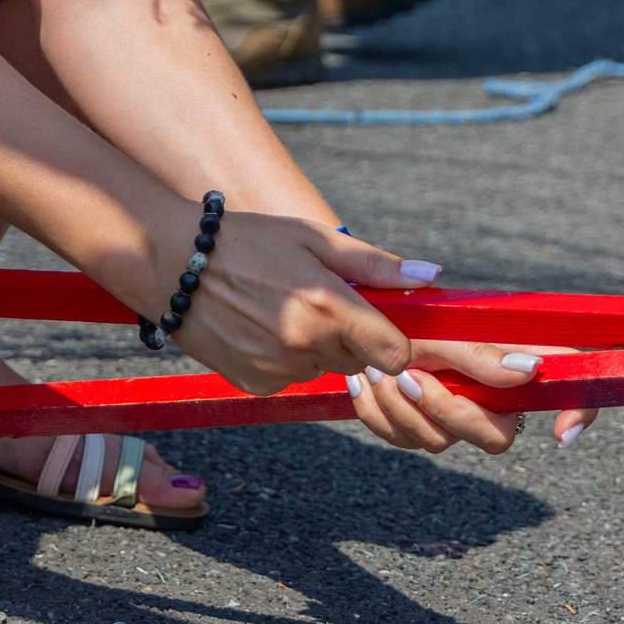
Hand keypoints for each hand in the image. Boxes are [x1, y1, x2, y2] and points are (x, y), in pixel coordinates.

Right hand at [163, 215, 594, 454]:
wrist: (167, 261)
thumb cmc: (243, 239)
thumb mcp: (311, 238)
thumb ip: (377, 267)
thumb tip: (436, 284)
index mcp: (328, 306)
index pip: (403, 349)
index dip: (424, 350)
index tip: (456, 354)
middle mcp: (307, 346)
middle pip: (373, 364)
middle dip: (374, 346)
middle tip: (342, 313)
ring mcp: (280, 371)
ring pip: (334, 372)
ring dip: (331, 349)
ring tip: (289, 303)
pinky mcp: (257, 385)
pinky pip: (297, 379)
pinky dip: (294, 357)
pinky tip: (265, 320)